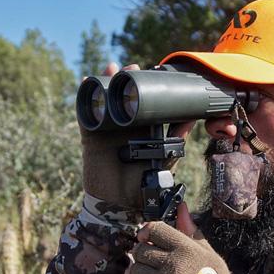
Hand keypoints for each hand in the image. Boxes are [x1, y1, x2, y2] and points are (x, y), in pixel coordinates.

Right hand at [81, 63, 194, 210]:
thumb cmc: (143, 187)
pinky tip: (84, 82)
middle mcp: (126, 129)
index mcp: (144, 132)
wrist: (119, 206)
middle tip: (133, 67)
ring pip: (106, 102)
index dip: (148, 89)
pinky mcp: (91, 138)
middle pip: (125, 99)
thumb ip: (174, 143)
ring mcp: (108, 132)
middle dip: (127, 81)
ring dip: (106, 84)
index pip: (146, 106)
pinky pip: (86, 116)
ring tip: (111, 68)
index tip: (153, 73)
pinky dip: (84, 99)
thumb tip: (189, 123)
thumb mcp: (163, 163)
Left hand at [123, 203, 236, 273]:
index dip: (148, 231)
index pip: (155, 229)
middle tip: (151, 261)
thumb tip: (181, 208)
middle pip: (141, 248)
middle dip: (143, 253)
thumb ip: (192, 231)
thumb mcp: (209, 254)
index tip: (146, 236)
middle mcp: (173, 264)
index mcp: (186, 249)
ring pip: (135, 268)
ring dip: (139, 271)